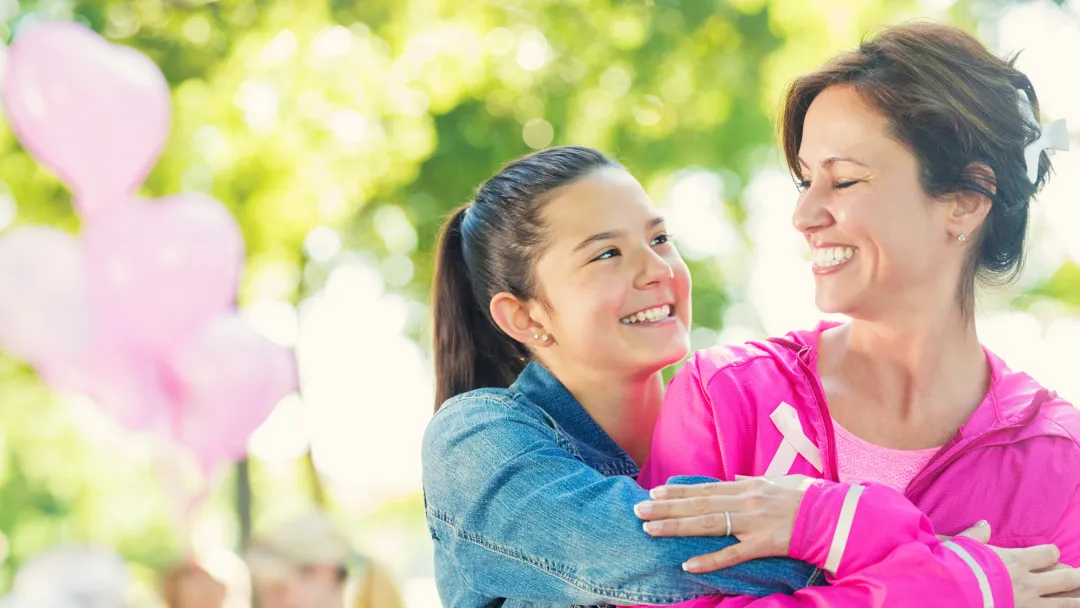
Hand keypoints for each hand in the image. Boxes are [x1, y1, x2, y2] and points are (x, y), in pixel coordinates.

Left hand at [634, 475, 812, 572]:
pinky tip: (688, 565)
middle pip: (698, 505)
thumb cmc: (809, 498)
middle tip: (638, 510)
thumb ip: (755, 481)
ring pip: (707, 525)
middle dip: (665, 507)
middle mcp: (745, 501)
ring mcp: (753, 522)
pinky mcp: (764, 544)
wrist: (837, 514)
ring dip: (675, 527)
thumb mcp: (780, 481)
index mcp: (747, 487)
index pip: (704, 489)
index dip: (678, 491)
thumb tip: (737, 478)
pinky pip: (733, 554)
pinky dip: (711, 560)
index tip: (653, 491)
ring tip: (649, 529)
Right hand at [939, 522, 1079, 603]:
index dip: (1051, 553)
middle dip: (1078, 576)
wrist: (954, 594)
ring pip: (1064, 602)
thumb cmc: (959, 567)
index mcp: (1017, 561)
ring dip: (1076, 599)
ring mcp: (1029, 603)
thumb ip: (977, 535)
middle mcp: (1029, 582)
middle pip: (1064, 578)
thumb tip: (984, 524)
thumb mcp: (965, 545)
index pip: (1048, 554)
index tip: (1051, 553)